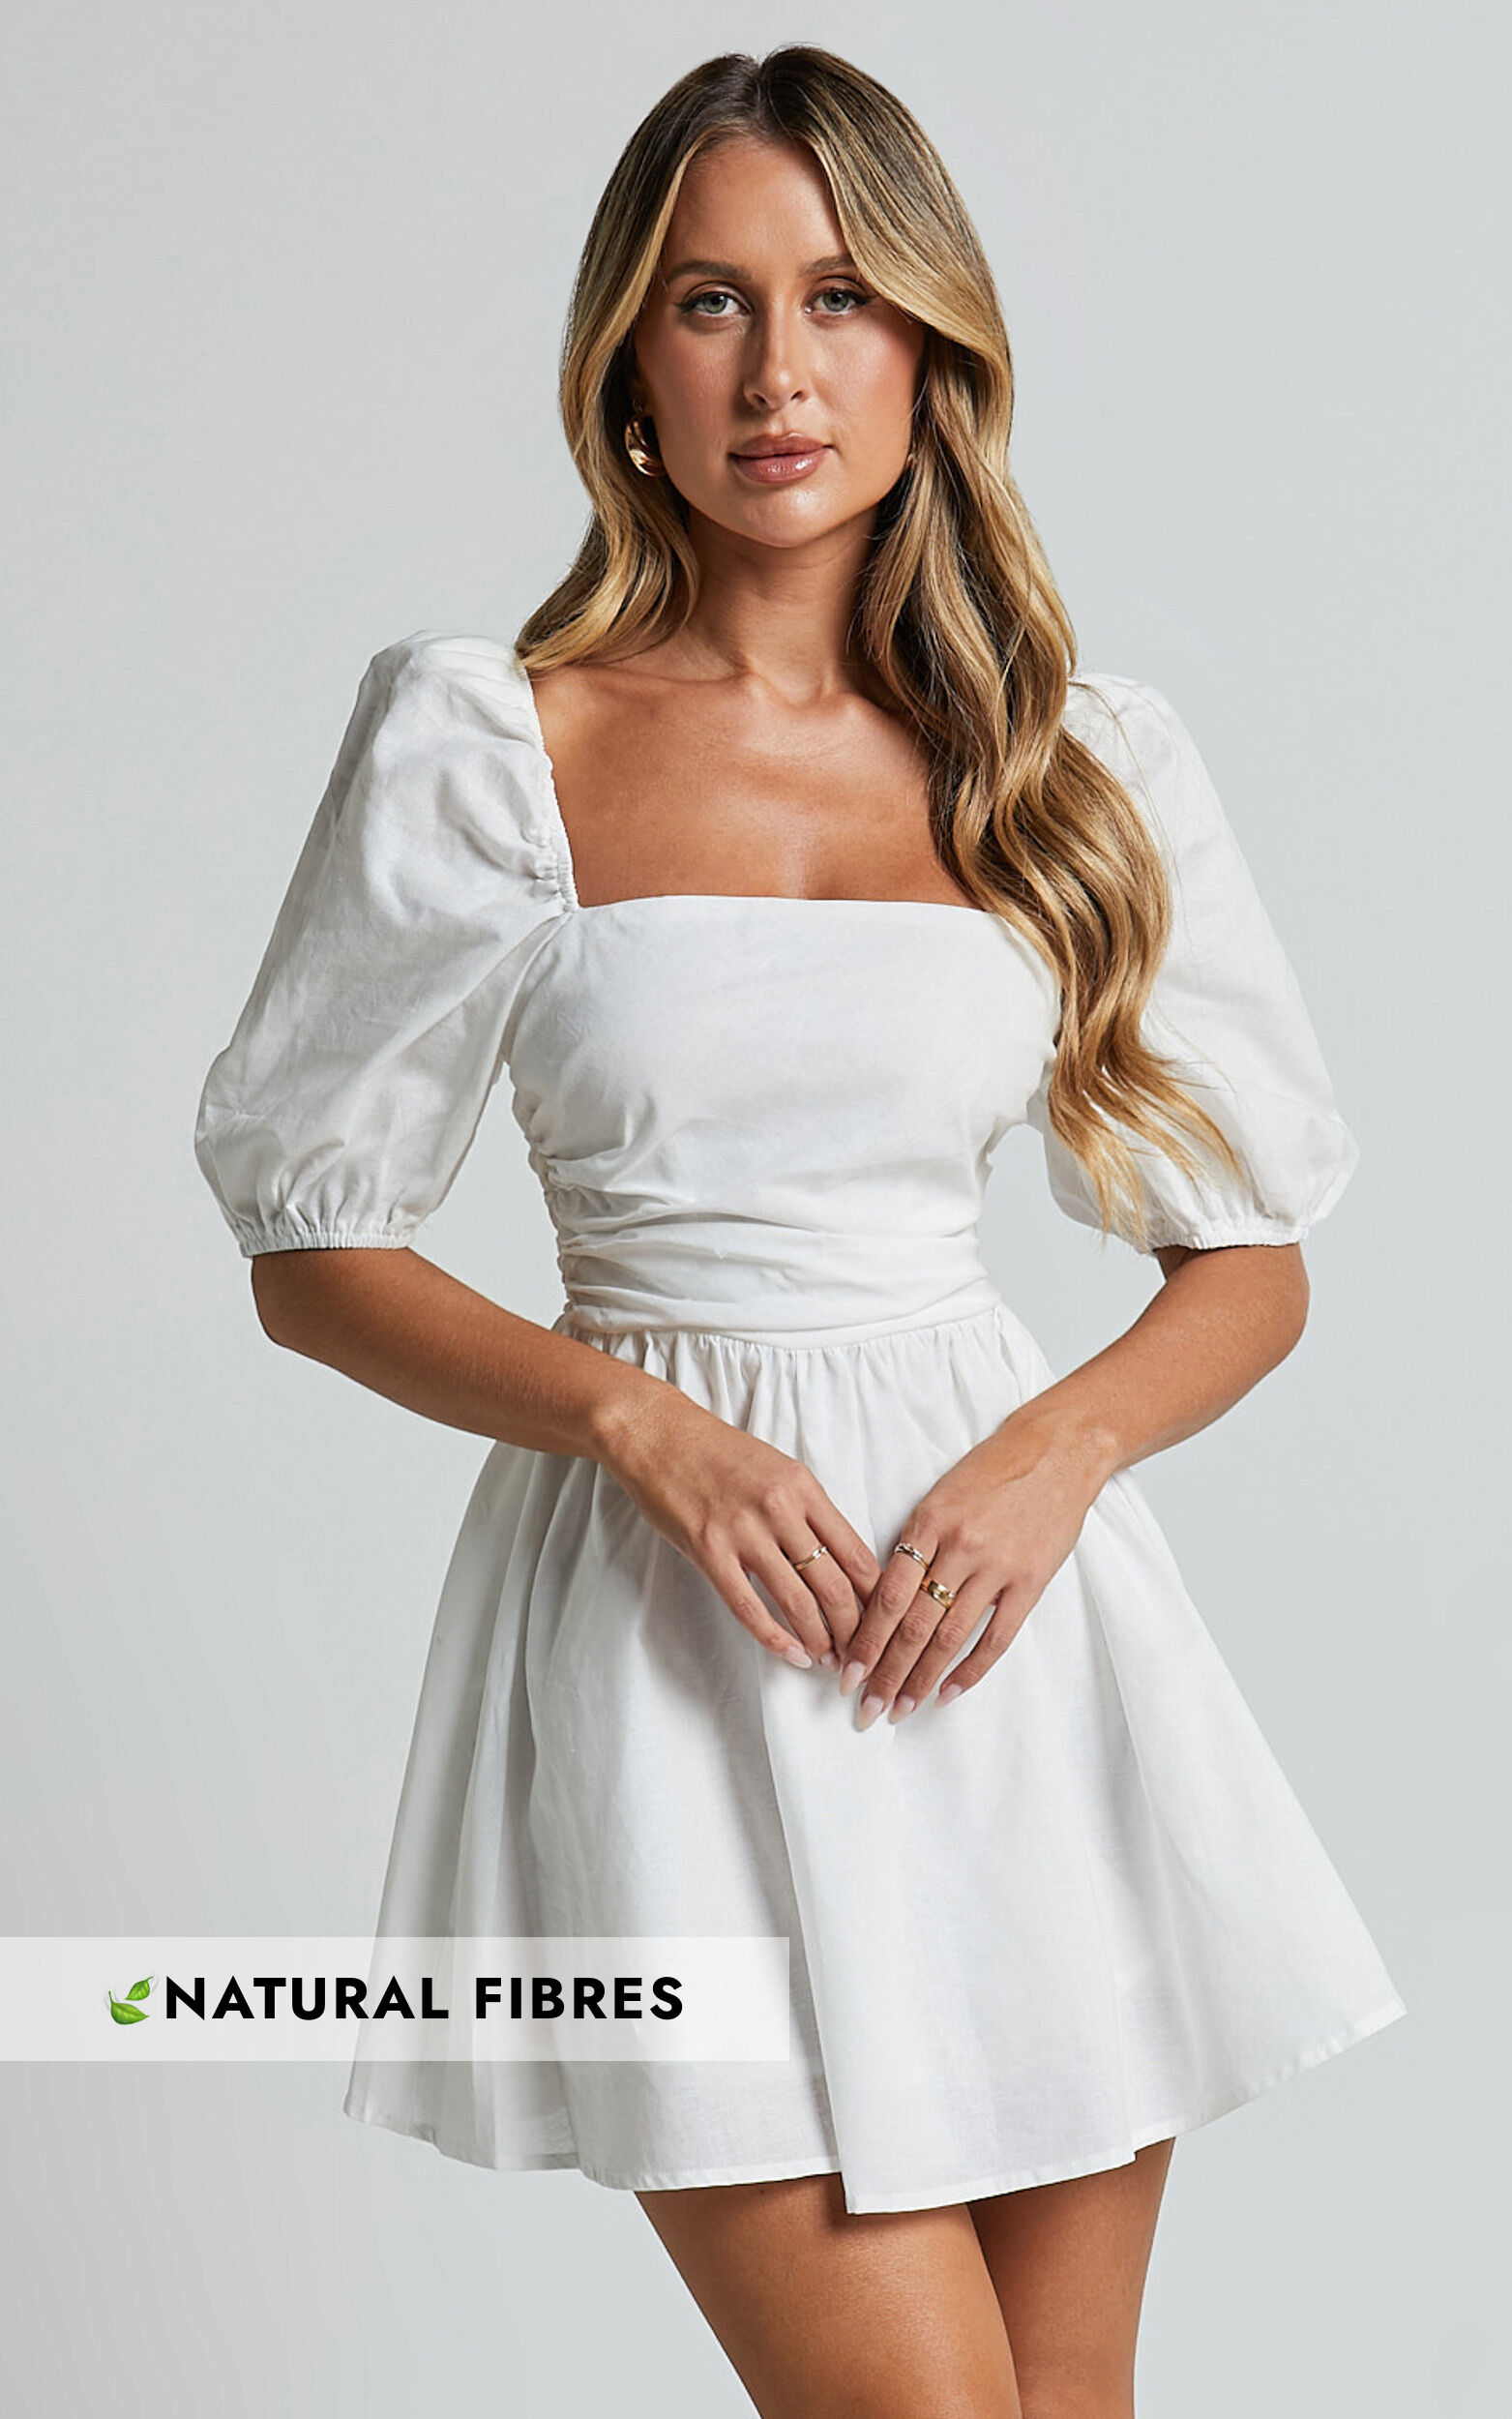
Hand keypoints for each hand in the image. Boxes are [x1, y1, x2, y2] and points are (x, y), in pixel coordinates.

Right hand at [601, 1386, 882, 1671]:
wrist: (660, 1436)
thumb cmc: (720, 1454)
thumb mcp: (779, 1470)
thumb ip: (808, 1513)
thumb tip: (841, 1564)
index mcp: (804, 1488)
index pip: (856, 1553)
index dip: (875, 1597)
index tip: (883, 1620)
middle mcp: (780, 1509)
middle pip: (834, 1584)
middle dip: (854, 1629)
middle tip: (859, 1653)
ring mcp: (743, 1532)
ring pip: (797, 1601)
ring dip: (819, 1639)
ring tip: (829, 1660)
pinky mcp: (709, 1551)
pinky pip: (748, 1606)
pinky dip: (775, 1639)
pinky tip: (792, 1654)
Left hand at [838, 1408, 1112, 1725]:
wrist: (1059, 1450)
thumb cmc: (994, 1469)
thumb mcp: (941, 1494)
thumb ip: (916, 1541)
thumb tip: (886, 1595)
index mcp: (929, 1522)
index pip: (887, 1595)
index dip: (865, 1639)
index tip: (847, 1672)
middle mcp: (960, 1547)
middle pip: (912, 1624)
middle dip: (885, 1672)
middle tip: (865, 1708)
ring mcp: (998, 1567)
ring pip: (949, 1636)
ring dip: (921, 1679)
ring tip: (900, 1709)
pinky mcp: (1031, 1581)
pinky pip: (996, 1637)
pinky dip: (971, 1669)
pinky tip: (948, 1694)